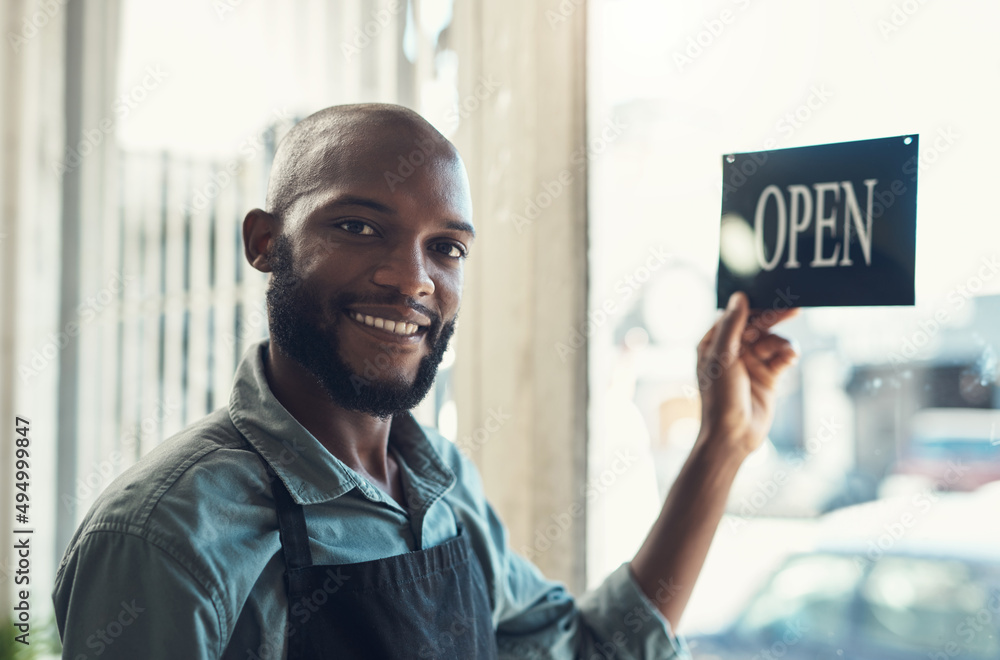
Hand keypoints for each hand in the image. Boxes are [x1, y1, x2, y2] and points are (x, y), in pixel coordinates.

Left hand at [695, 291, 798, 457]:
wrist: (733, 435)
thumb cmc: (720, 396)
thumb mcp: (722, 357)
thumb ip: (732, 325)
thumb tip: (739, 297)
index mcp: (713, 343)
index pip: (735, 316)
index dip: (753, 306)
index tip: (772, 295)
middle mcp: (731, 351)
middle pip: (757, 326)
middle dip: (774, 318)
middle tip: (795, 309)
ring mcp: (750, 364)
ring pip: (772, 341)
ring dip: (782, 343)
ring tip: (788, 353)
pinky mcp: (767, 377)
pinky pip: (781, 357)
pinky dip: (788, 355)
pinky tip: (791, 359)